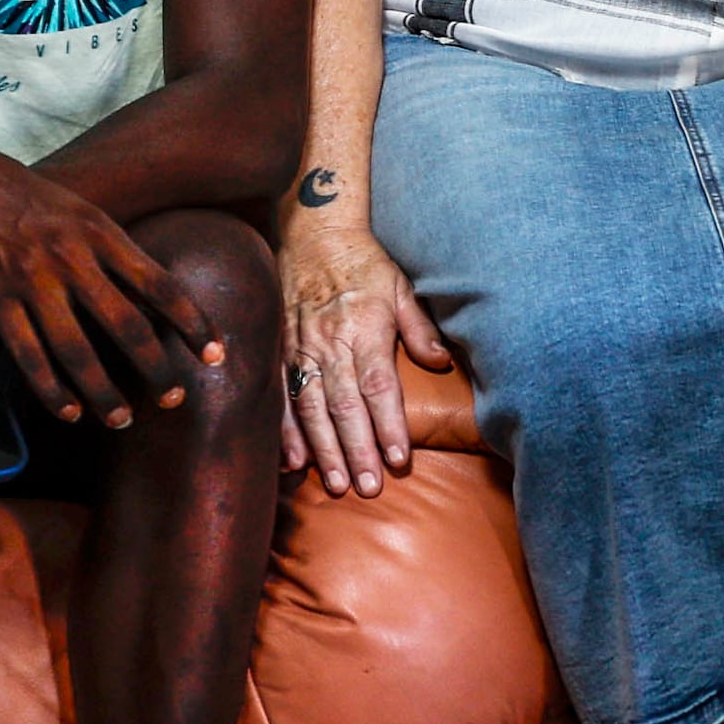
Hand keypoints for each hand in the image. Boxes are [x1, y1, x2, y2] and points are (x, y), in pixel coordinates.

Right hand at [0, 139, 217, 432]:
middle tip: (174, 401)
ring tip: (121, 419)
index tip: (217, 355)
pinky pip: (29, 356)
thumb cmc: (22, 196)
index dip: (193, 324)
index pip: (161, 285)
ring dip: (104, 392)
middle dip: (156, 369)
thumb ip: (112, 247)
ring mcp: (32, 280)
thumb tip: (154, 287)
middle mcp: (72, 258)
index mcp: (101, 233)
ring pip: (78, 351)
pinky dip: (51, 389)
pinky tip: (68, 411)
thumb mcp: (78, 209)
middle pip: (128, 326)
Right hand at [280, 211, 450, 498]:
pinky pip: (281, 397)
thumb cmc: (365, 264)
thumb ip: (420, 330)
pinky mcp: (280, 352)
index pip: (379, 386)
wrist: (314, 236)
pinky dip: (286, 431)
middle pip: (345, 405)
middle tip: (369, 487)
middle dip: (358, 450)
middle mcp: (331, 343)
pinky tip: (294, 461)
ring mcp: (301, 349)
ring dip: (324, 449)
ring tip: (336, 484)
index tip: (399, 458)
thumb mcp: (401, 288)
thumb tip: (443, 363)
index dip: (389, 424)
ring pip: (311, 408)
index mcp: (365, 329)